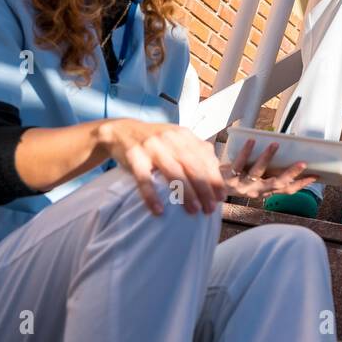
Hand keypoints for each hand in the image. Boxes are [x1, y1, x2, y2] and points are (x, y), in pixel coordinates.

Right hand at [96, 119, 225, 215]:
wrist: (120, 131)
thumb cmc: (155, 142)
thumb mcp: (176, 140)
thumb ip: (195, 153)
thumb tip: (216, 177)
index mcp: (183, 135)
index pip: (205, 156)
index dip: (214, 177)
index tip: (221, 196)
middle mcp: (170, 138)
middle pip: (192, 165)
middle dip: (204, 188)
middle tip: (210, 208)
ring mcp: (151, 146)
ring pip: (173, 171)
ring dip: (185, 192)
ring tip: (194, 210)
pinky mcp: (134, 156)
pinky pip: (144, 179)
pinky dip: (152, 196)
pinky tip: (159, 210)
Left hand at [222, 138, 317, 198]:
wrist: (208, 188)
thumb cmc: (234, 178)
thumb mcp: (252, 178)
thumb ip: (265, 170)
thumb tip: (281, 147)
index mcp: (263, 191)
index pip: (287, 190)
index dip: (301, 184)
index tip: (316, 176)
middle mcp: (255, 191)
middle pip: (277, 184)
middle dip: (291, 174)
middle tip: (303, 163)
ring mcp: (241, 186)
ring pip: (258, 172)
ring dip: (267, 158)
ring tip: (275, 144)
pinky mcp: (228, 179)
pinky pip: (238, 164)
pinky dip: (246, 152)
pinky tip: (252, 141)